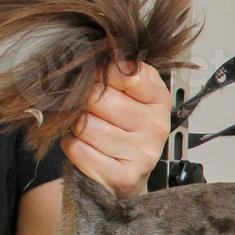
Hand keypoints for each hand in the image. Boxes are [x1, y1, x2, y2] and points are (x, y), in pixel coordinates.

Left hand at [60, 61, 171, 198]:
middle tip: (94, 111)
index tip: (102, 80)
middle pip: (98, 98)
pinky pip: (78, 149)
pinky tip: (89, 149)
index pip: (126, 72)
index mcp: (160, 99)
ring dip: (78, 128)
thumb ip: (118, 71)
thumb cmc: (124, 128)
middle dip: (85, 103)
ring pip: (84, 125)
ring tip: (93, 133)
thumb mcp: (130, 94)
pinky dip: (74, 147)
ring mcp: (142, 154)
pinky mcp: (123, 177)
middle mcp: (157, 126)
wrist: (127, 173)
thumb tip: (96, 57)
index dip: (104, 72)